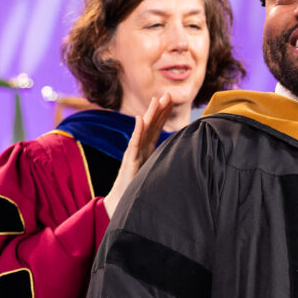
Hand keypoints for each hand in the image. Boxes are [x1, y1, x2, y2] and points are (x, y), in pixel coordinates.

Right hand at [104, 93, 172, 217]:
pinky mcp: (130, 161)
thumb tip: (176, 157)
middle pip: (152, 125)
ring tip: (156, 101)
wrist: (121, 203)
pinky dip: (138, 131)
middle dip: (160, 110)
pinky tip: (140, 119)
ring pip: (144, 131)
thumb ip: (160, 162)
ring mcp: (135, 154)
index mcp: (147, 150)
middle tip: (168, 94)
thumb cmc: (136, 188)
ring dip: (151, 115)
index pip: (156, 128)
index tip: (171, 99)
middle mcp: (141, 149)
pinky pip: (134, 144)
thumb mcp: (153, 172)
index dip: (163, 114)